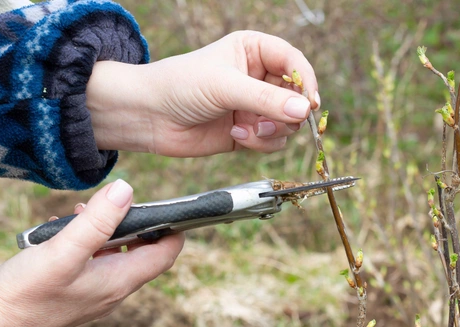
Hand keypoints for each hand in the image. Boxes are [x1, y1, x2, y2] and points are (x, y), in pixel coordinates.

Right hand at [0, 180, 184, 326]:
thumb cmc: (27, 292)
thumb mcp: (64, 250)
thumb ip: (97, 221)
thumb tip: (126, 190)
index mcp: (119, 282)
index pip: (165, 254)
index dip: (173, 228)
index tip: (169, 205)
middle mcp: (113, 291)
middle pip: (142, 252)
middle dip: (131, 223)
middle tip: (110, 203)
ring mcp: (94, 295)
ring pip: (114, 255)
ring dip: (103, 231)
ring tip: (79, 214)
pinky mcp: (76, 294)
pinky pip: (93, 263)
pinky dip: (85, 244)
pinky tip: (60, 232)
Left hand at [86, 31, 318, 155]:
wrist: (149, 116)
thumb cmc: (180, 85)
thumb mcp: (225, 86)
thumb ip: (266, 99)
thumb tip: (304, 111)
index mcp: (254, 50)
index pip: (294, 62)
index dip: (305, 82)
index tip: (310, 103)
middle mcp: (258, 77)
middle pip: (296, 96)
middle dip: (288, 112)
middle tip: (274, 121)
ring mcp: (253, 106)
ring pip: (287, 122)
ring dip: (273, 130)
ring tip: (249, 129)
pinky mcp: (247, 132)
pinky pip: (272, 141)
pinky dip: (260, 143)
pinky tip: (235, 137)